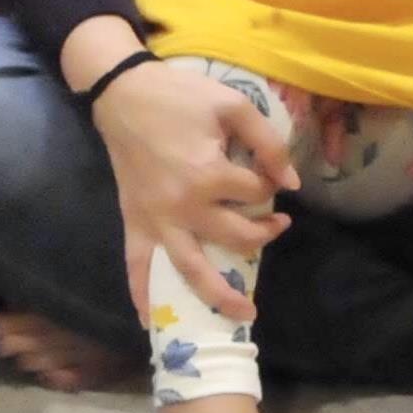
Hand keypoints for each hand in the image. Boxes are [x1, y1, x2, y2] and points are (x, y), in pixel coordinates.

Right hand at [91, 55, 298, 319]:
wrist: (121, 92)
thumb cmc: (177, 95)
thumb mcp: (231, 104)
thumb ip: (266, 142)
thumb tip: (291, 185)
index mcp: (207, 174)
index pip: (255, 191)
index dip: (268, 182)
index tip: (268, 172)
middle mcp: (184, 206)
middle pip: (236, 236)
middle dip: (263, 233)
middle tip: (276, 225)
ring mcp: (157, 219)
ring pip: (192, 270)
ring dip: (219, 296)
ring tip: (243, 313)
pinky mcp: (135, 221)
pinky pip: (137, 265)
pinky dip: (143, 295)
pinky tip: (151, 320)